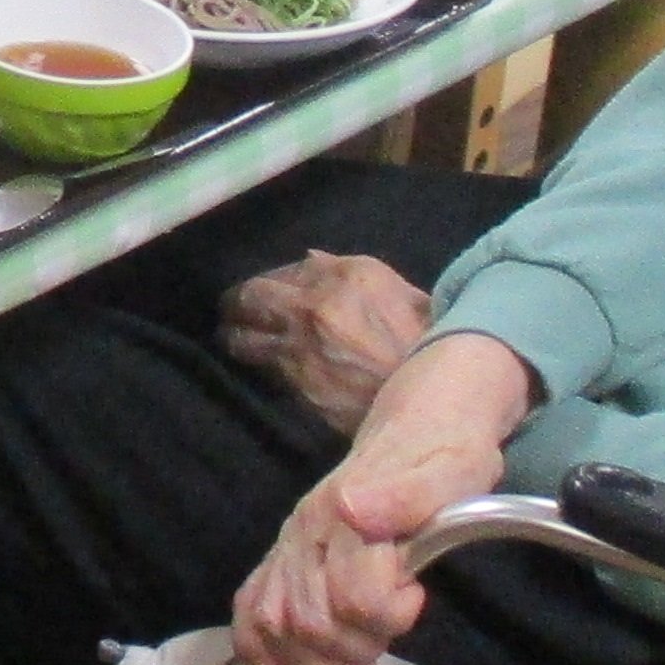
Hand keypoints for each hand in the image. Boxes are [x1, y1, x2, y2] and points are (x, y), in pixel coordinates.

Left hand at [214, 251, 436, 428]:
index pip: (295, 266)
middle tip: (233, 309)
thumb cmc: (430, 349)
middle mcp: (316, 301)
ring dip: (236, 333)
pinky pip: (262, 364)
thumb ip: (360, 278)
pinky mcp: (296, 379)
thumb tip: (314, 260)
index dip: (280, 279)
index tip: (276, 289)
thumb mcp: (409, 299)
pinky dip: (256, 361)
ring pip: (245, 332)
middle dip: (240, 301)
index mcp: (350, 274)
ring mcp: (301, 341)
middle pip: (254, 292)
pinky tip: (255, 361)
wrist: (432, 404)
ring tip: (232, 335)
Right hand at [224, 331, 537, 664]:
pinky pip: (250, 606)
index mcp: (344, 511)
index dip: (391, 613)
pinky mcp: (286, 554)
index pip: (355, 599)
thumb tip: (355, 512)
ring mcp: (291, 544)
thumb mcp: (452, 468)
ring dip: (320, 658)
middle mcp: (307, 530)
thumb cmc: (446, 450)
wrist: (426, 418)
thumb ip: (408, 493)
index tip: (418, 593)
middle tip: (393, 625)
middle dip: (358, 645)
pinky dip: (257, 645)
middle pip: (312, 623)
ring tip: (361, 651)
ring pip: (279, 625)